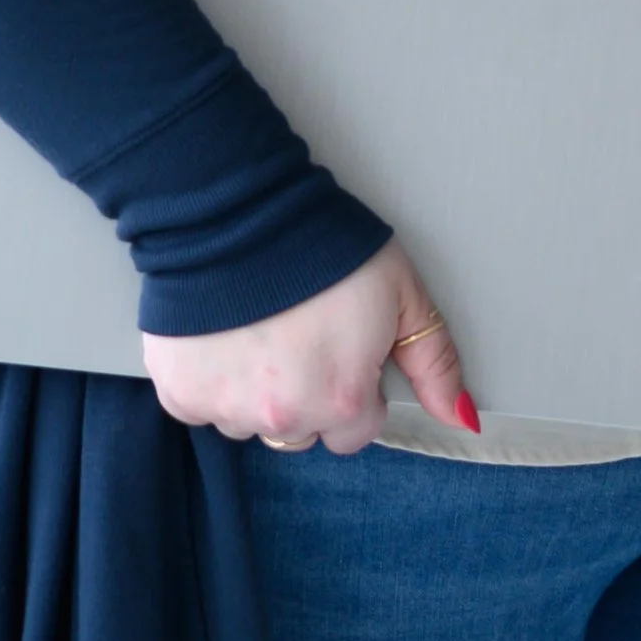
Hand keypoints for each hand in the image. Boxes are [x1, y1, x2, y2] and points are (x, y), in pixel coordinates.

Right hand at [141, 238, 478, 455]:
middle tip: (301, 335)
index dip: (354, 389)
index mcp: (341, 401)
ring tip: (261, 328)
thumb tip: (461, 418)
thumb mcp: (402, 294)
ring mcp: (227, 408)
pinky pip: (200, 407)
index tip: (343, 350)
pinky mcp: (179, 392)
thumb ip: (433, 363)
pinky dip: (211, 379)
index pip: (356, 430)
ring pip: (250, 420)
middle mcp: (283, 417)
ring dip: (256, 389)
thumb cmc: (326, 246)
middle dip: (306, 394)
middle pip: (303, 430)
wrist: (240, 211)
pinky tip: (223, 337)